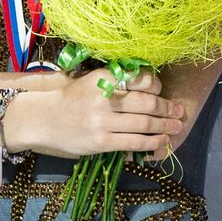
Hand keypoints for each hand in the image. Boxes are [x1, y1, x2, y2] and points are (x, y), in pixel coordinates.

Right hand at [8, 68, 183, 158]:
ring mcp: (103, 121)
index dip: (157, 87)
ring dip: (164, 127)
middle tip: (178, 111)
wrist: (43, 119)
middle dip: (167, 108)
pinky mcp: (101, 142)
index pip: (141, 79)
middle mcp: (104, 97)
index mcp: (103, 77)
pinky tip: (160, 142)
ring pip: (144, 124)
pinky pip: (134, 143)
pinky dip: (151, 142)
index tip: (162, 92)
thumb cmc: (71, 99)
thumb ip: (117, 81)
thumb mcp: (92, 81)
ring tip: (175, 127)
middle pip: (147, 103)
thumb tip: (151, 87)